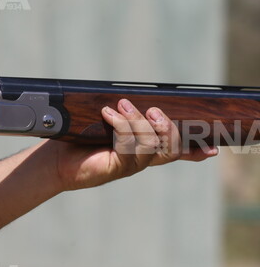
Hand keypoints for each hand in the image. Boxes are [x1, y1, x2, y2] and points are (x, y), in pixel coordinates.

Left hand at [48, 99, 217, 191]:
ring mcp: (130, 166)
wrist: (53, 160)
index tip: (213, 149)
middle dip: (167, 127)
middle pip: (171, 148)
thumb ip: (121, 117)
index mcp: (142, 150)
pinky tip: (108, 114)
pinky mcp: (116, 168)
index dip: (194, 151)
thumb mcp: (102, 125)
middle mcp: (140, 160)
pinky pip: (129, 147)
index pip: (174, 152)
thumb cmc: (76, 140)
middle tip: (155, 110)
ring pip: (151, 145)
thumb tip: (128, 98)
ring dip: (139, 122)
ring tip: (123, 106)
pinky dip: (121, 126)